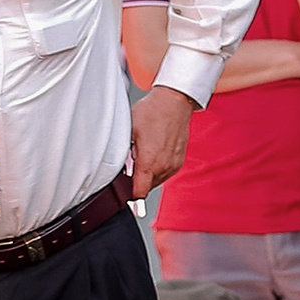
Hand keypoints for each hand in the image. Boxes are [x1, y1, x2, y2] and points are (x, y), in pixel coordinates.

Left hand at [130, 84, 196, 199]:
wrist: (174, 102)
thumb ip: (123, 154)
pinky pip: (165, 173)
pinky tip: (154, 152)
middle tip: (133, 162)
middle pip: (147, 187)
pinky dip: (158, 168)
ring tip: (145, 153)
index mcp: (149, 162)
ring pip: (156, 181)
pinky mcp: (179, 161)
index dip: (130, 196)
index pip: (139, 193)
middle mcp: (164, 167)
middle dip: (138, 180)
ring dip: (148, 174)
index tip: (126, 196)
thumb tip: (120, 168)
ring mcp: (173, 165)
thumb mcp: (128, 131)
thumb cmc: (152, 112)